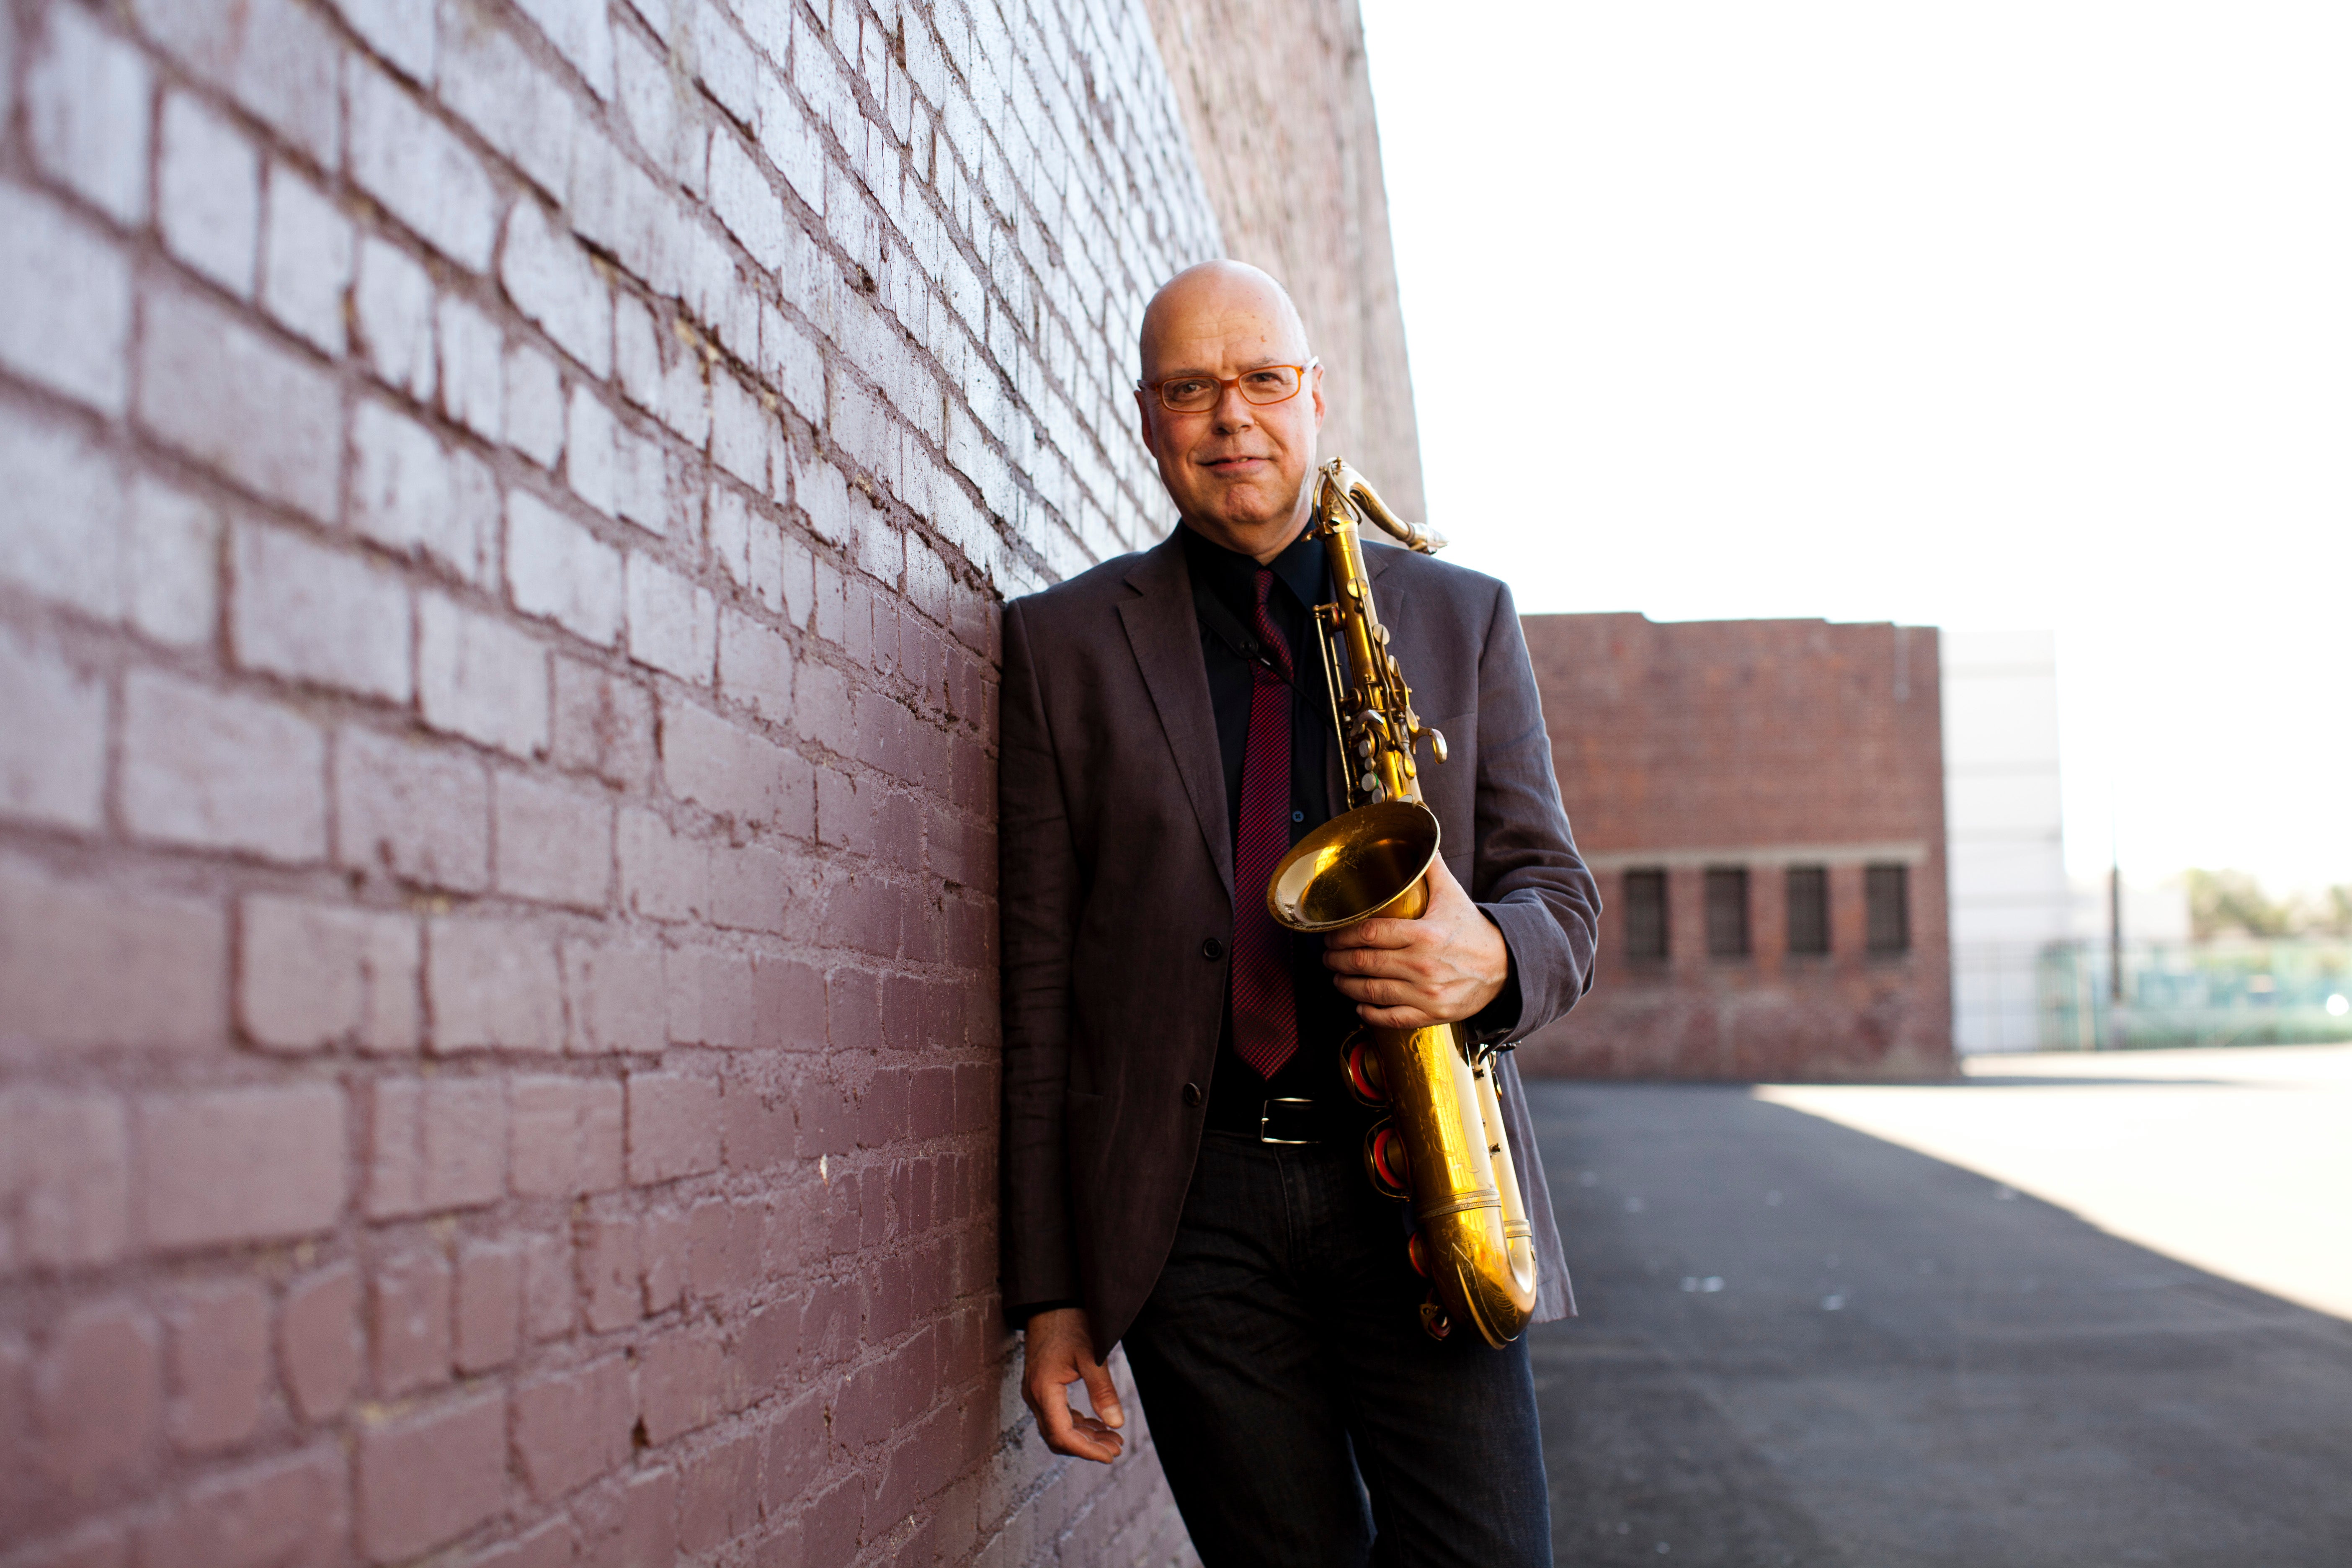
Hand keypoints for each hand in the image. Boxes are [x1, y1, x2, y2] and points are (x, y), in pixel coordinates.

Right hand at [1020, 1308, 1125, 1462]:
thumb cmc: (1070, 1323)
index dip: (1087, 1451)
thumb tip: (1117, 1425)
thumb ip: (1103, 1391)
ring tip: (1113, 1438)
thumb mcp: (1091, 1356)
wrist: (1051, 1301)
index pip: (1062, 1435)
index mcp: (1044, 1390)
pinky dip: (1077, 1424)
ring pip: (1057, 1428)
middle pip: (1058, 1437)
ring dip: (1084, 1437)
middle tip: (1117, 1448)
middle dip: (1088, 1447)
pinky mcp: (1041, 1386)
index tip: (1111, 1456)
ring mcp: (1035, 1392)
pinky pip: (1056, 1415)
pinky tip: (1097, 1423)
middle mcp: (1035, 1395)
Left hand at [1323, 855, 1509, 1028]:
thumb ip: (1430, 867)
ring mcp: (1426, 993)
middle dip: (1337, 959)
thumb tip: (1420, 833)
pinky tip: (1359, 1004)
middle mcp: (1422, 966)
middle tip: (1328, 955)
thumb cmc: (1473, 931)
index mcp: (1424, 935)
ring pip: (1370, 991)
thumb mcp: (1452, 895)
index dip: (1342, 935)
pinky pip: (1390, 1018)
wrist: (1506, 967)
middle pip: (1363, 962)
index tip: (1331, 934)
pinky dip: (1369, 1013)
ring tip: (1337, 976)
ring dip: (1345, 984)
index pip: (1369, 934)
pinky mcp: (1431, 1014)